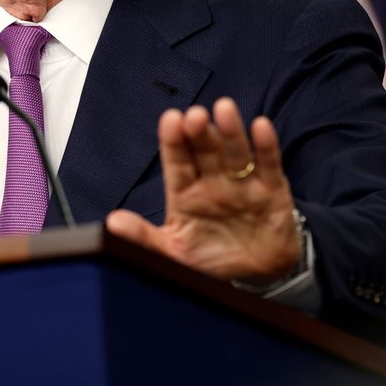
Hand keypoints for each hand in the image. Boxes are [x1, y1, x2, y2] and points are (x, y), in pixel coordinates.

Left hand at [106, 98, 300, 283]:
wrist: (256, 275)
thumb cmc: (210, 258)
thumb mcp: (173, 253)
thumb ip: (143, 238)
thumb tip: (113, 223)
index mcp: (185, 192)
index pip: (176, 162)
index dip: (173, 141)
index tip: (170, 120)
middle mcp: (212, 181)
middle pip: (204, 151)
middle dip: (198, 133)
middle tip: (194, 116)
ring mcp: (242, 184)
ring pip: (235, 152)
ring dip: (230, 132)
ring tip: (224, 110)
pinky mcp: (272, 191)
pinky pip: (269, 165)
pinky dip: (266, 146)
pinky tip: (260, 127)